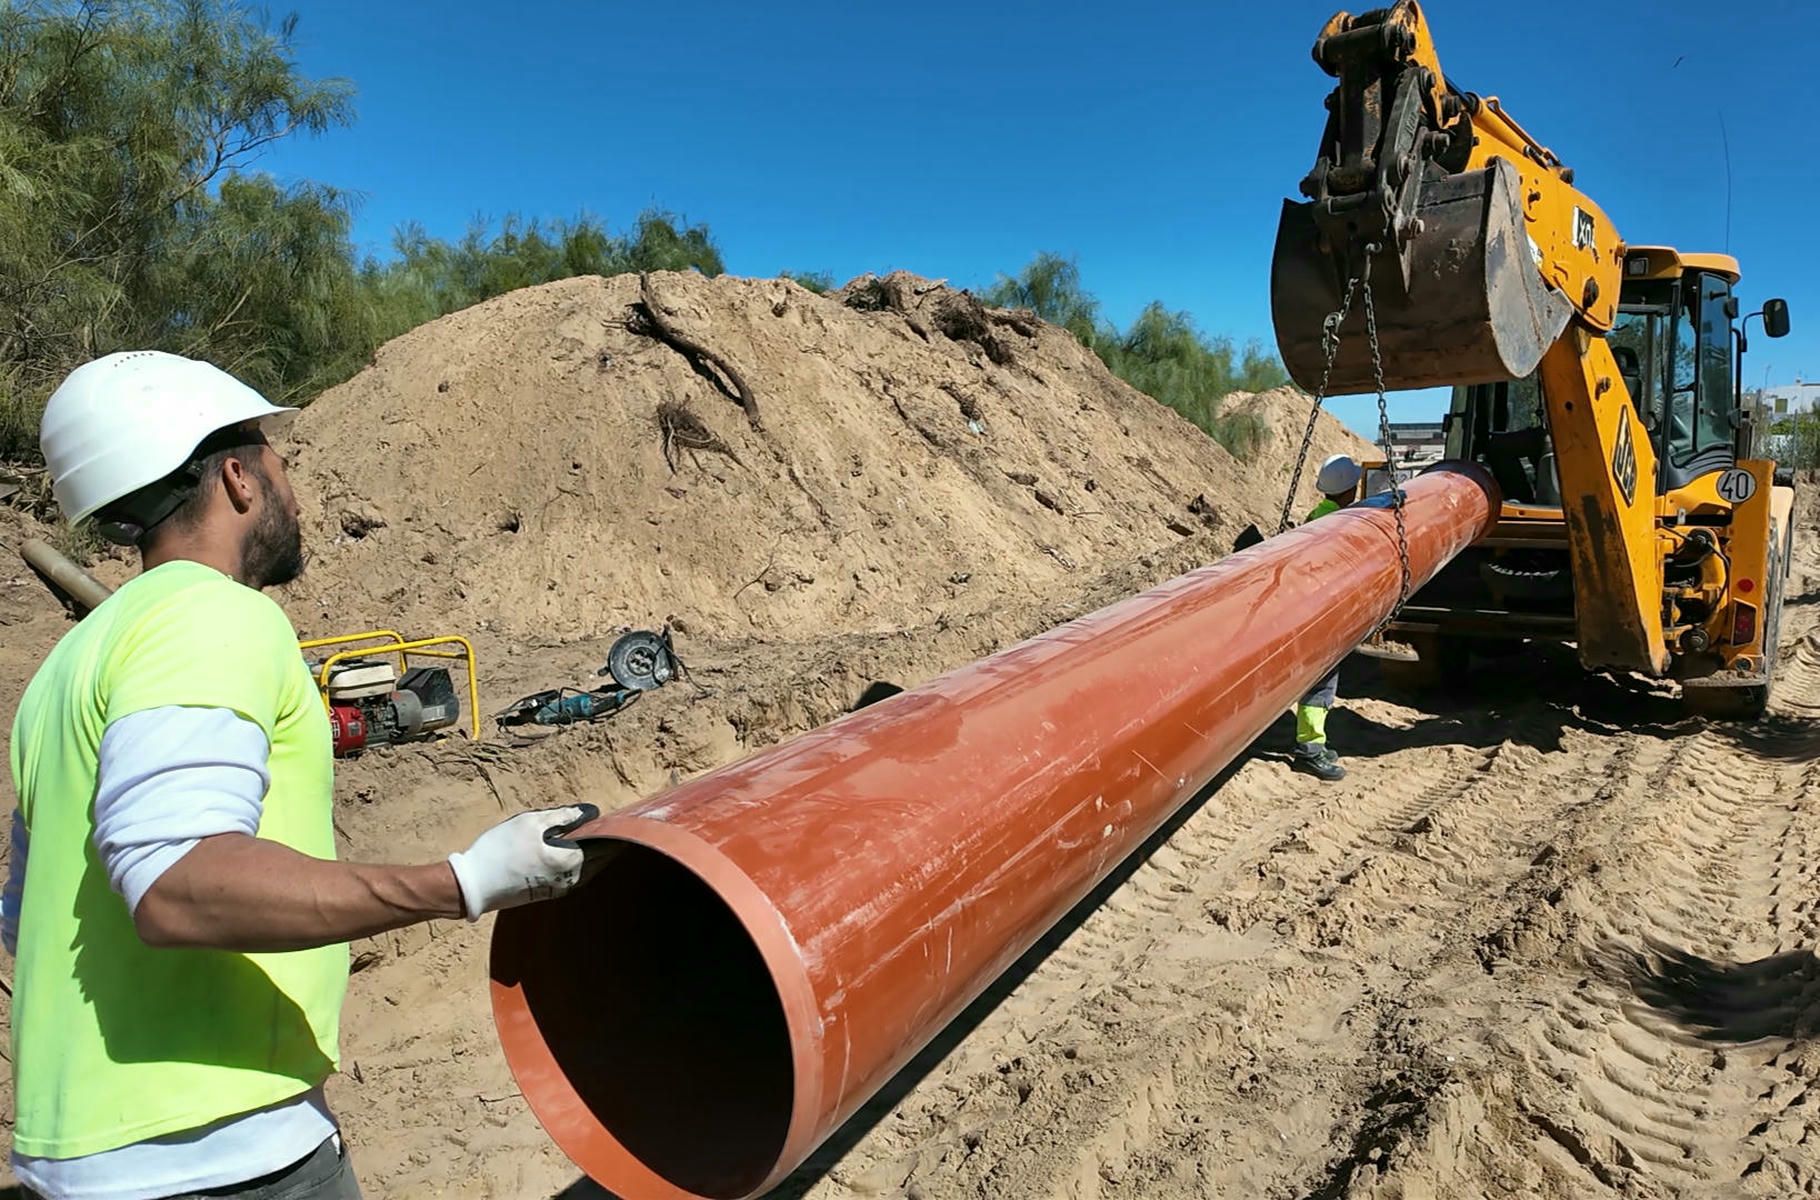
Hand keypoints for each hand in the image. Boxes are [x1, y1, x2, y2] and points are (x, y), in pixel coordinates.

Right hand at [447, 804, 599, 919]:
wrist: (474, 885)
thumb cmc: (501, 849)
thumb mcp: (531, 823)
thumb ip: (564, 816)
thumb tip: (590, 812)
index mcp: (571, 861)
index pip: (606, 844)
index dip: (614, 829)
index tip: (622, 817)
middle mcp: (571, 880)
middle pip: (601, 859)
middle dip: (608, 841)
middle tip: (611, 822)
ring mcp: (560, 890)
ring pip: (589, 869)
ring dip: (595, 853)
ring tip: (594, 833)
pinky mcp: (550, 894)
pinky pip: (576, 875)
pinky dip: (582, 862)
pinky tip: (574, 849)